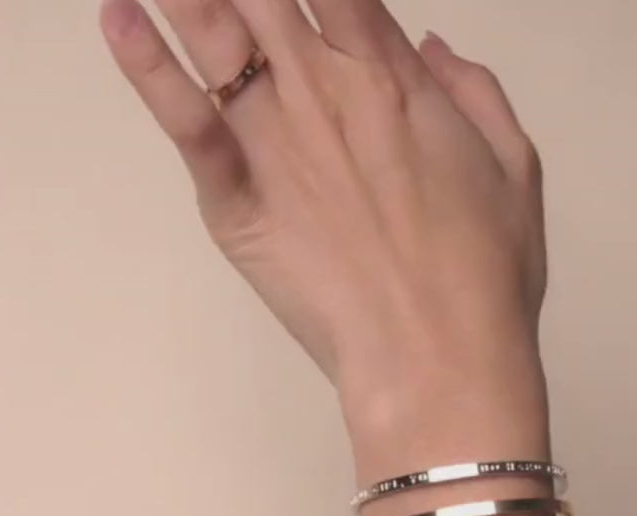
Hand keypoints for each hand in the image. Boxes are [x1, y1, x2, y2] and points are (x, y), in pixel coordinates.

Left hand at [101, 0, 549, 465]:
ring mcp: (277, 146)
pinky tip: (119, 20)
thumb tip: (431, 44)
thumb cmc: (486, 278)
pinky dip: (147, 68)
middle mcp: (327, 94)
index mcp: (395, 81)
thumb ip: (477, 93)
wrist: (439, 360)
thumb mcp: (517, 172)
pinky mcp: (238, 205)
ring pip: (217, 35)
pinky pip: (186, 124)